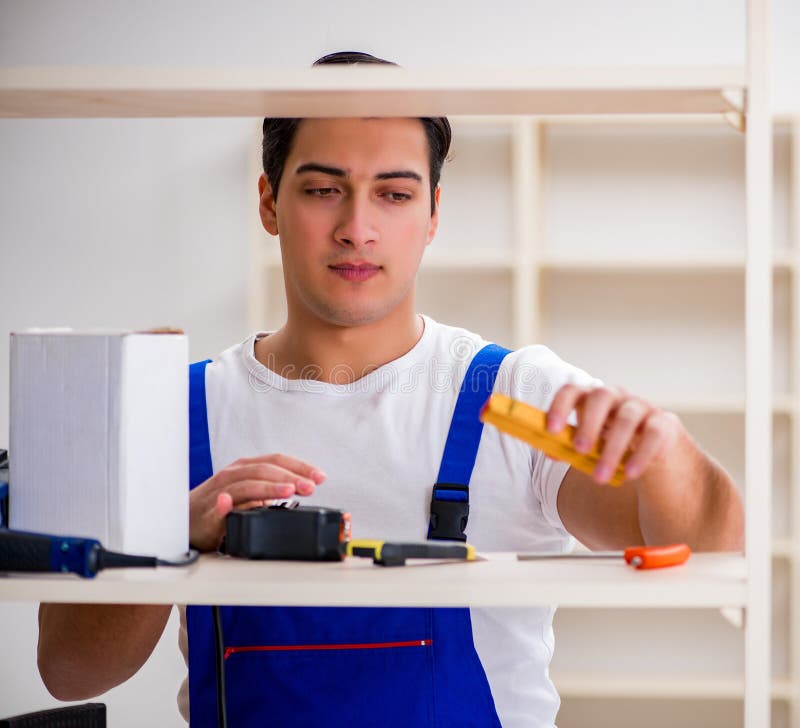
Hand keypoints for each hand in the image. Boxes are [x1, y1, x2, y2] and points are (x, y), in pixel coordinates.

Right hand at [189, 454, 325, 550]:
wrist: (188, 518)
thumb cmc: (221, 505)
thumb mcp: (252, 494)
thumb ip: (274, 490)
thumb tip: (303, 490)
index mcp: (248, 468)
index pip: (277, 460)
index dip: (300, 466)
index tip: (320, 477)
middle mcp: (235, 474)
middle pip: (266, 470)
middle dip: (291, 478)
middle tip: (311, 487)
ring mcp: (221, 491)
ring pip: (247, 485)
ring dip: (269, 488)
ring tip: (288, 492)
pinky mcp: (209, 511)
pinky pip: (217, 506)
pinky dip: (224, 504)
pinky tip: (230, 504)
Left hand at [546, 384, 680, 484]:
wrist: (655, 451)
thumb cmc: (613, 442)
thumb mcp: (591, 443)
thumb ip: (570, 446)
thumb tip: (549, 452)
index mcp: (592, 399)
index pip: (572, 391)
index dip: (560, 407)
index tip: (551, 430)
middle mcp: (616, 396)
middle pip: (601, 396)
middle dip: (588, 423)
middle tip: (579, 450)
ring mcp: (642, 407)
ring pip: (627, 419)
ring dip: (611, 450)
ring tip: (600, 477)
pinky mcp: (664, 423)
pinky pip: (653, 435)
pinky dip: (640, 456)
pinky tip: (630, 474)